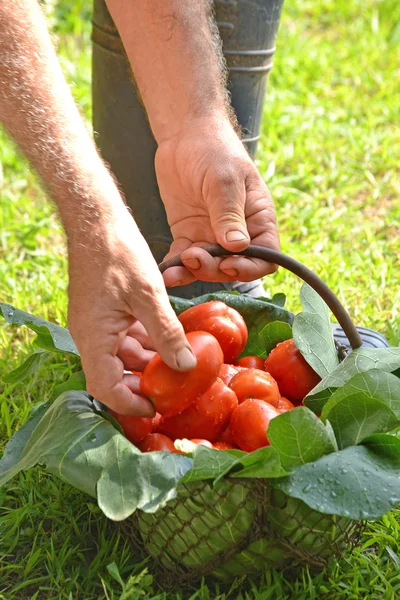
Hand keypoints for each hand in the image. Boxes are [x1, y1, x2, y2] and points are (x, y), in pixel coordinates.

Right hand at [67, 209, 196, 415]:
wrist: (97, 220)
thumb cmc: (117, 253)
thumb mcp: (148, 294)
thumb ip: (166, 333)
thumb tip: (186, 366)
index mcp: (94, 337)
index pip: (106, 387)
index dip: (131, 403)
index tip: (157, 409)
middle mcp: (91, 335)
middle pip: (114, 375)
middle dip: (142, 385)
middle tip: (174, 390)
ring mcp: (97, 324)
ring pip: (121, 356)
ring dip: (147, 363)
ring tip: (178, 366)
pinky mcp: (105, 312)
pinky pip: (124, 337)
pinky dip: (145, 343)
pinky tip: (169, 340)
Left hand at [155, 114, 278, 286]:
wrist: (184, 135)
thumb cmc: (215, 151)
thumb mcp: (224, 181)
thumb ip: (229, 214)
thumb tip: (238, 247)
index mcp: (258, 219)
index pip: (265, 256)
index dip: (250, 268)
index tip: (228, 264)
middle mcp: (238, 233)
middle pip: (233, 266)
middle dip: (215, 269)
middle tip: (195, 257)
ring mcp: (212, 236)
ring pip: (207, 267)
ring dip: (193, 272)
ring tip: (176, 267)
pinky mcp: (188, 234)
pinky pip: (184, 259)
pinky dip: (176, 268)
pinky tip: (166, 272)